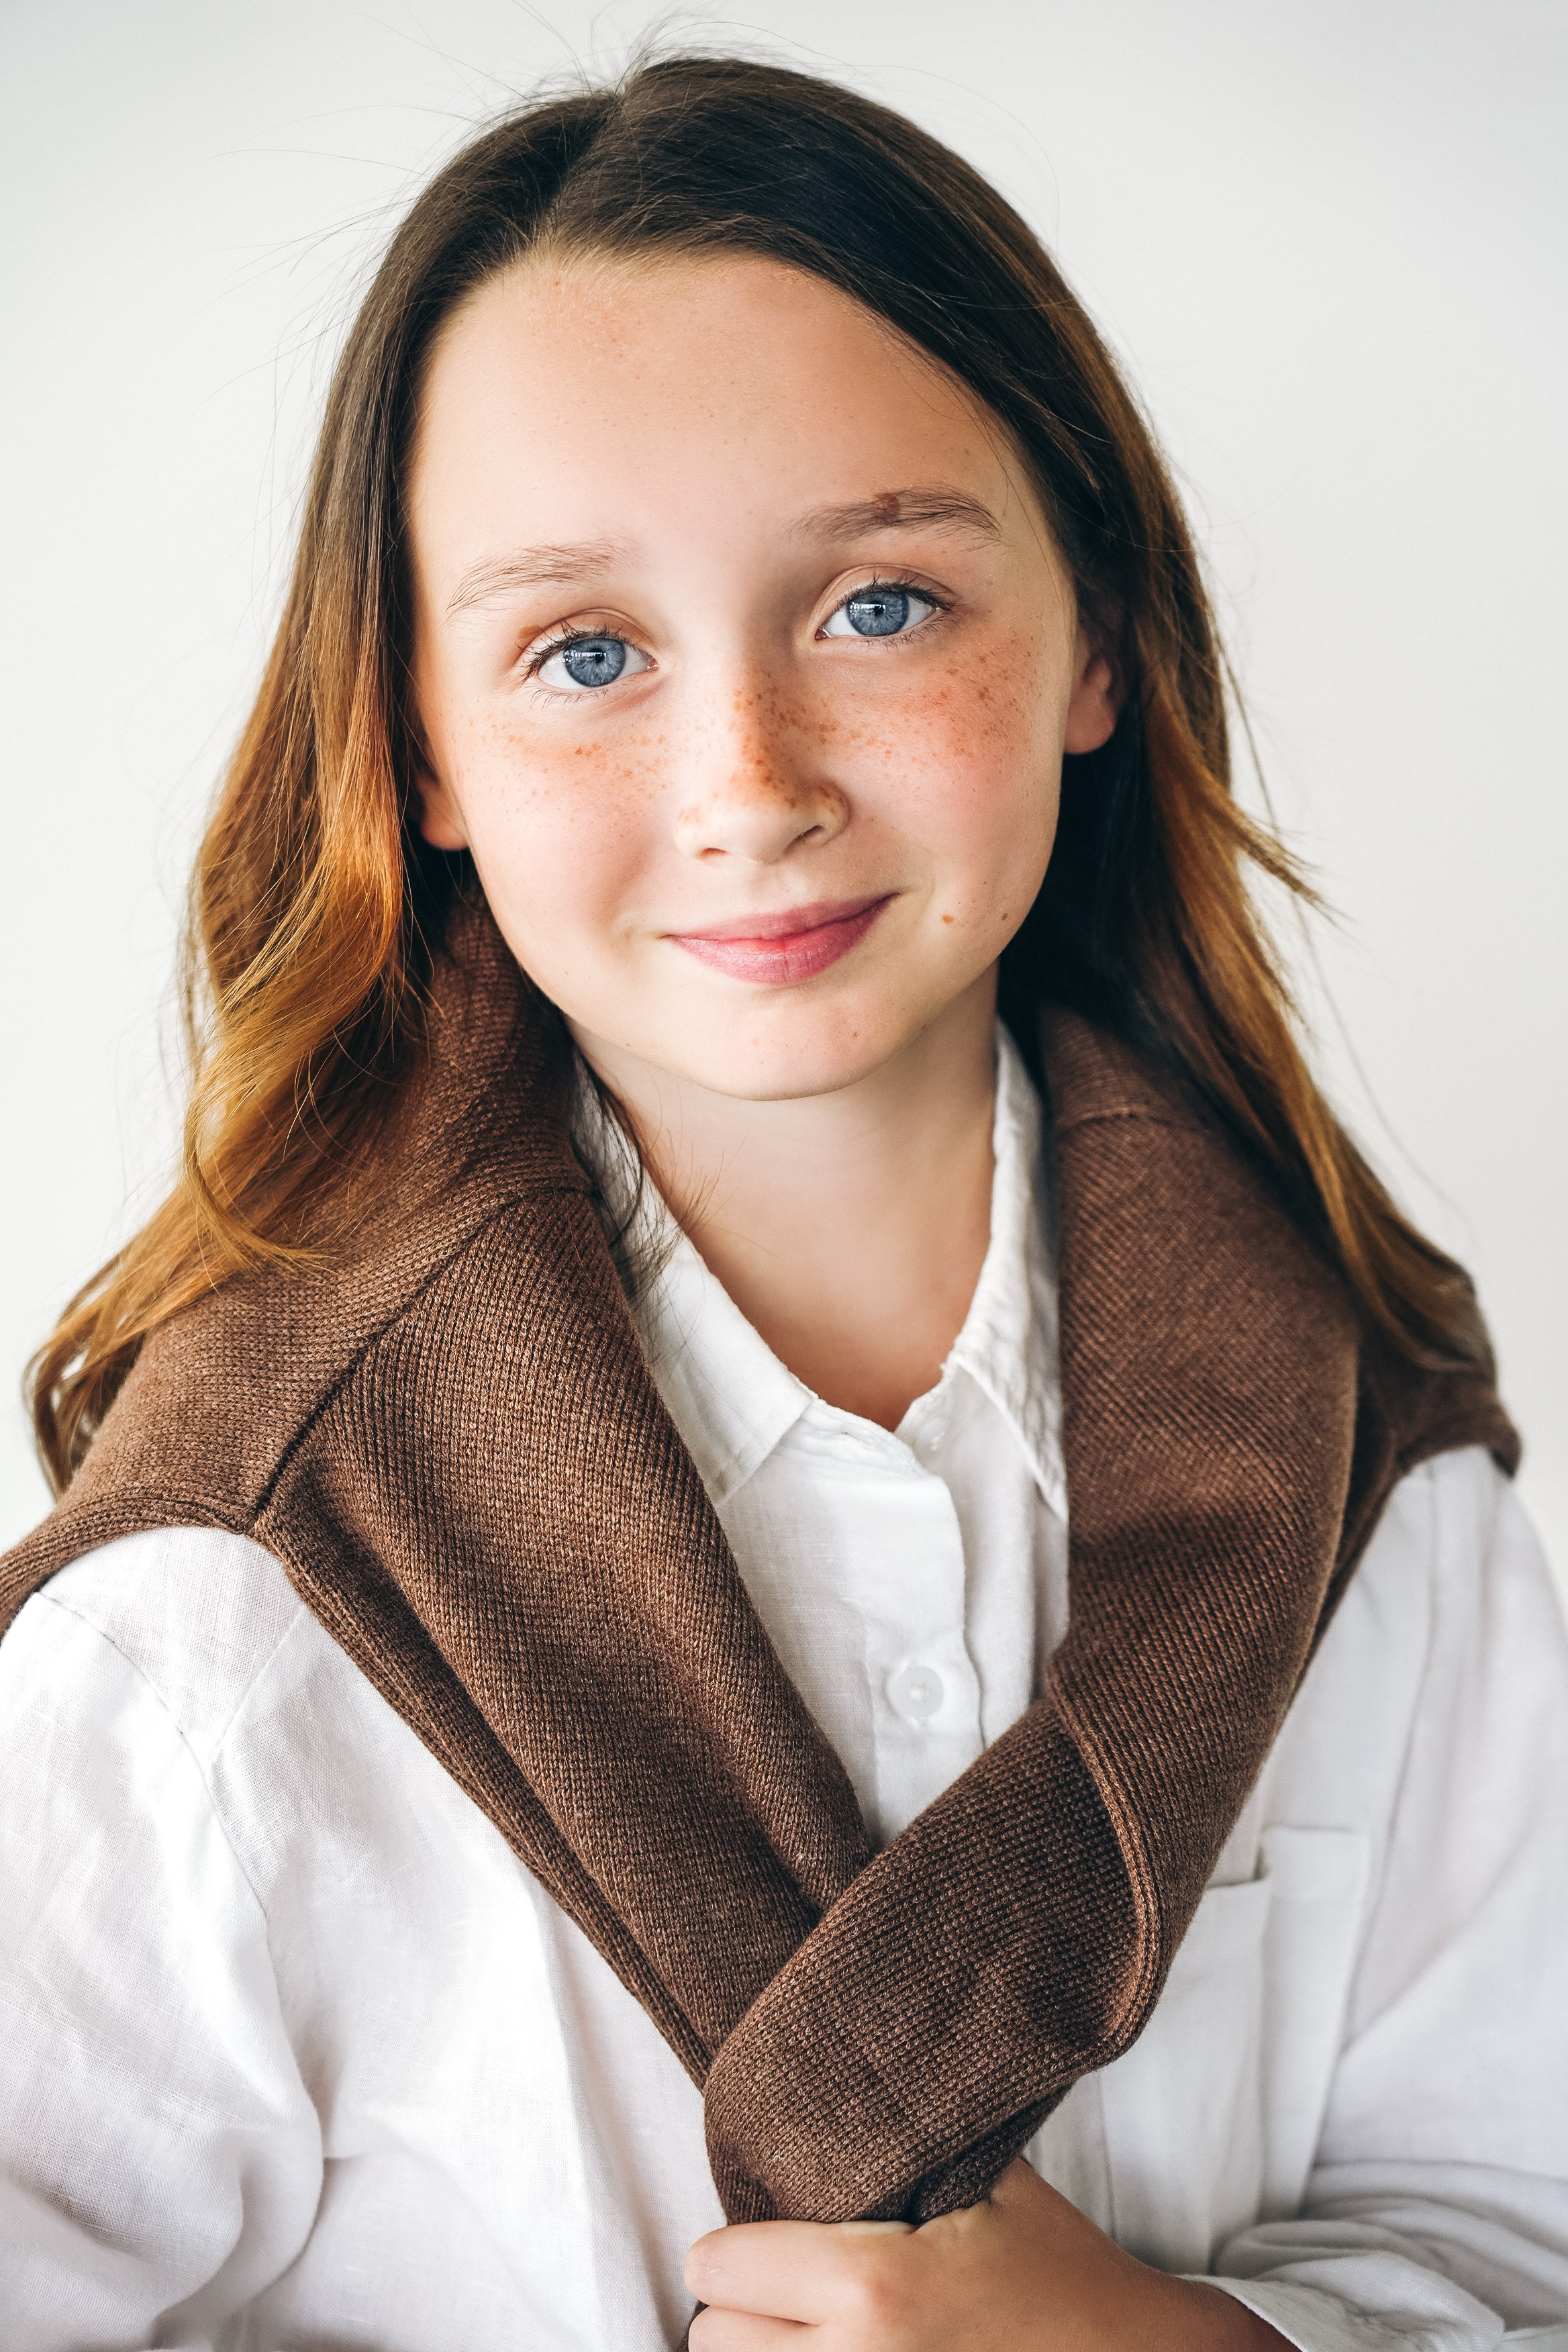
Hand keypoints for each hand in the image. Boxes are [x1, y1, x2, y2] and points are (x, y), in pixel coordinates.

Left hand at [685, 2157, 1290, 2348]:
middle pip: (712, 2339)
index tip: (771, 2238)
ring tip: (814, 2328)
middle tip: (791, 2287)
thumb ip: (906, 2137)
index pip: (716, 2266)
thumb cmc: (1061, 2272)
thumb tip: (843, 2068)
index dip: (737, 2246)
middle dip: (744, 2307)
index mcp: (869, 2286)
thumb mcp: (988, 2182)